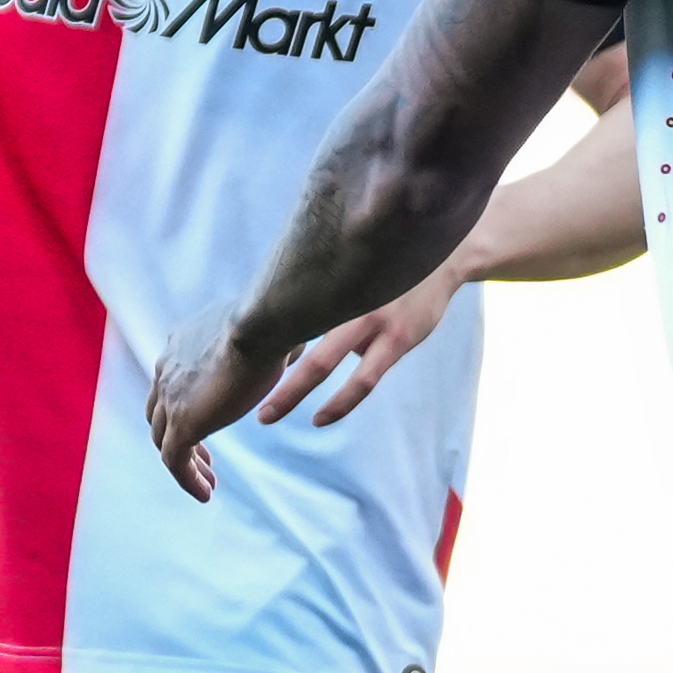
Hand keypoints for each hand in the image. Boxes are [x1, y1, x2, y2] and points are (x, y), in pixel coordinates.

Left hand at [139, 316, 268, 499]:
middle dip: (181, 437)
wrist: (260, 323)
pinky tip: (206, 494)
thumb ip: (260, 340)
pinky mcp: (182, 423)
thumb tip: (289, 345)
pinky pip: (174, 461)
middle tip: (205, 459)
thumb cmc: (271, 318)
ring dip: (186, 464)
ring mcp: (171, 396)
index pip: (173, 382)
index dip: (187, 405)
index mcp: (180, 344)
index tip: (211, 418)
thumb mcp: (260, 327)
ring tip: (208, 484)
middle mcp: (168, 368)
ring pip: (164, 440)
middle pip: (161, 413)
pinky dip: (187, 480)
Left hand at [250, 263, 466, 434]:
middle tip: (233, 390)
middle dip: (260, 364)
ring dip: (292, 392)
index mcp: (328, 283)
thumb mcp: (353, 274)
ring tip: (266, 415)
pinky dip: (339, 402)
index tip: (226, 359)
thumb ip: (323, 296)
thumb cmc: (390, 270)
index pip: (279, 310)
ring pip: (323, 362)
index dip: (251, 334)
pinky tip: (319, 417)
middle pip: (288, 333)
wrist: (446, 255)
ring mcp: (372, 319)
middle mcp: (343, 298)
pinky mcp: (399, 338)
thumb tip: (285, 317)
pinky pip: (364, 379)